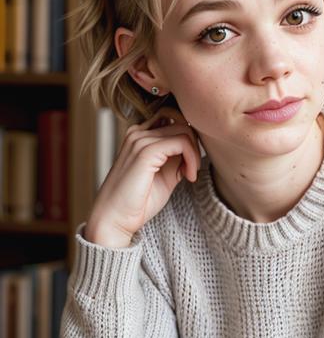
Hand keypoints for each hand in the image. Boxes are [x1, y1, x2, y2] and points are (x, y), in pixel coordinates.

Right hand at [85, 107, 201, 246]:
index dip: (188, 139)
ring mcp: (140, 140)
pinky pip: (181, 142)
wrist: (114, 220)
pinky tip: (189, 176)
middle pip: (181, 122)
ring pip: (184, 130)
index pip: (172, 117)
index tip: (190, 164)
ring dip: (194, 153)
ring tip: (190, 175)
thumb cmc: (137, 201)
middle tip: (192, 170)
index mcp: (139, 135)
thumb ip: (177, 158)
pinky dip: (192, 158)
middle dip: (194, 146)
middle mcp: (138, 133)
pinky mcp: (145, 151)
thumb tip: (194, 148)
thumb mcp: (164, 174)